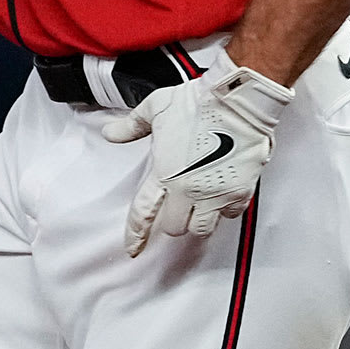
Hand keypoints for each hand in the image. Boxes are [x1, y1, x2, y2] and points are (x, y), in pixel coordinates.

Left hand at [102, 56, 292, 256]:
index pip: (143, 214)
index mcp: (164, 172)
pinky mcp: (238, 192)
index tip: (133, 248)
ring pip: (202, 229)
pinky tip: (223, 194)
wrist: (236, 100)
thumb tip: (111, 133)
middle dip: (174, 219)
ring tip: (200, 204)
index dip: (136, 235)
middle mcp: (187, 189)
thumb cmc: (198, 102)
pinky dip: (226, 209)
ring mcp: (214, 193)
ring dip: (199, 220)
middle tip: (179, 204)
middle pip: (174, 228)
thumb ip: (132, 126)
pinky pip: (230, 215)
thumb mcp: (155, 108)